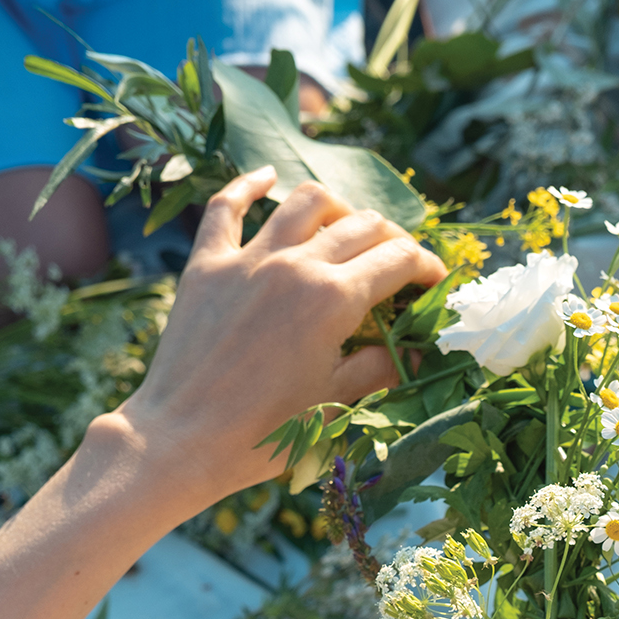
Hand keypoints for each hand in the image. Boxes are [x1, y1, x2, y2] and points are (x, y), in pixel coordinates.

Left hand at [120, 166, 445, 511]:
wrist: (183, 440)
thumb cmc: (265, 434)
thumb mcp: (333, 404)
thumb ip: (377, 368)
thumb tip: (414, 354)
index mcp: (333, 299)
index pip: (398, 259)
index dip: (427, 267)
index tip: (434, 283)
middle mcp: (294, 265)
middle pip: (361, 225)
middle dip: (392, 240)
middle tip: (399, 265)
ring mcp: (247, 259)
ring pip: (304, 201)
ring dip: (337, 207)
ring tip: (346, 225)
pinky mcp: (207, 265)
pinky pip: (227, 207)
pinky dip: (250, 187)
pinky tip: (267, 178)